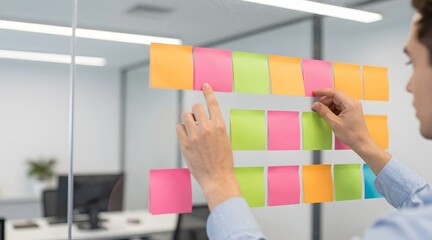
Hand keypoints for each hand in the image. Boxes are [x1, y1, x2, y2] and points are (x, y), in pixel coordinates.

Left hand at [176, 83, 239, 209]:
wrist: (218, 178)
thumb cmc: (223, 161)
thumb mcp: (225, 140)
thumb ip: (215, 127)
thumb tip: (203, 118)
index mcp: (220, 126)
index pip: (212, 103)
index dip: (208, 92)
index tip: (205, 85)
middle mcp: (207, 128)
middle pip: (196, 107)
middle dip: (196, 112)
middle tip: (198, 121)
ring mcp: (195, 136)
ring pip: (185, 116)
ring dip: (188, 120)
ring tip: (192, 130)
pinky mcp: (185, 144)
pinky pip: (179, 128)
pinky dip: (182, 130)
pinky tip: (187, 137)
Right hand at [311, 88, 370, 150]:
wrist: (361, 143)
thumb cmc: (352, 135)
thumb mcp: (334, 123)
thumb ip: (324, 112)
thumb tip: (316, 105)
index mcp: (350, 104)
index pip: (334, 93)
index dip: (323, 92)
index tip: (315, 92)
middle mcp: (353, 103)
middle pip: (335, 97)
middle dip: (324, 102)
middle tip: (315, 107)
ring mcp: (353, 107)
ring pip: (336, 102)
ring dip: (328, 106)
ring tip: (321, 113)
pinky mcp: (351, 111)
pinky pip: (340, 107)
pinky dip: (332, 110)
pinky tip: (328, 115)